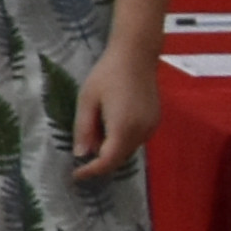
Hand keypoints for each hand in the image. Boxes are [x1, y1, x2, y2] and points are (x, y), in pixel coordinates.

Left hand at [72, 43, 158, 179]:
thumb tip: (80, 155)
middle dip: (99, 160)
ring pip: (127, 150)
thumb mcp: (86, 100)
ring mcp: (151, 127)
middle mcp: (141, 132)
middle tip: (81, 151)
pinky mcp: (155, 121)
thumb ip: (83, 129)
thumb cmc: (107, 74)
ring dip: (110, 149)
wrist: (136, 55)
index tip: (76, 175)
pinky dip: (121, 140)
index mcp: (123, 127)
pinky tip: (110, 123)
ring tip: (95, 127)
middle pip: (118, 158)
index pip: (107, 161)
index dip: (91, 171)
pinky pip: (135, 140)